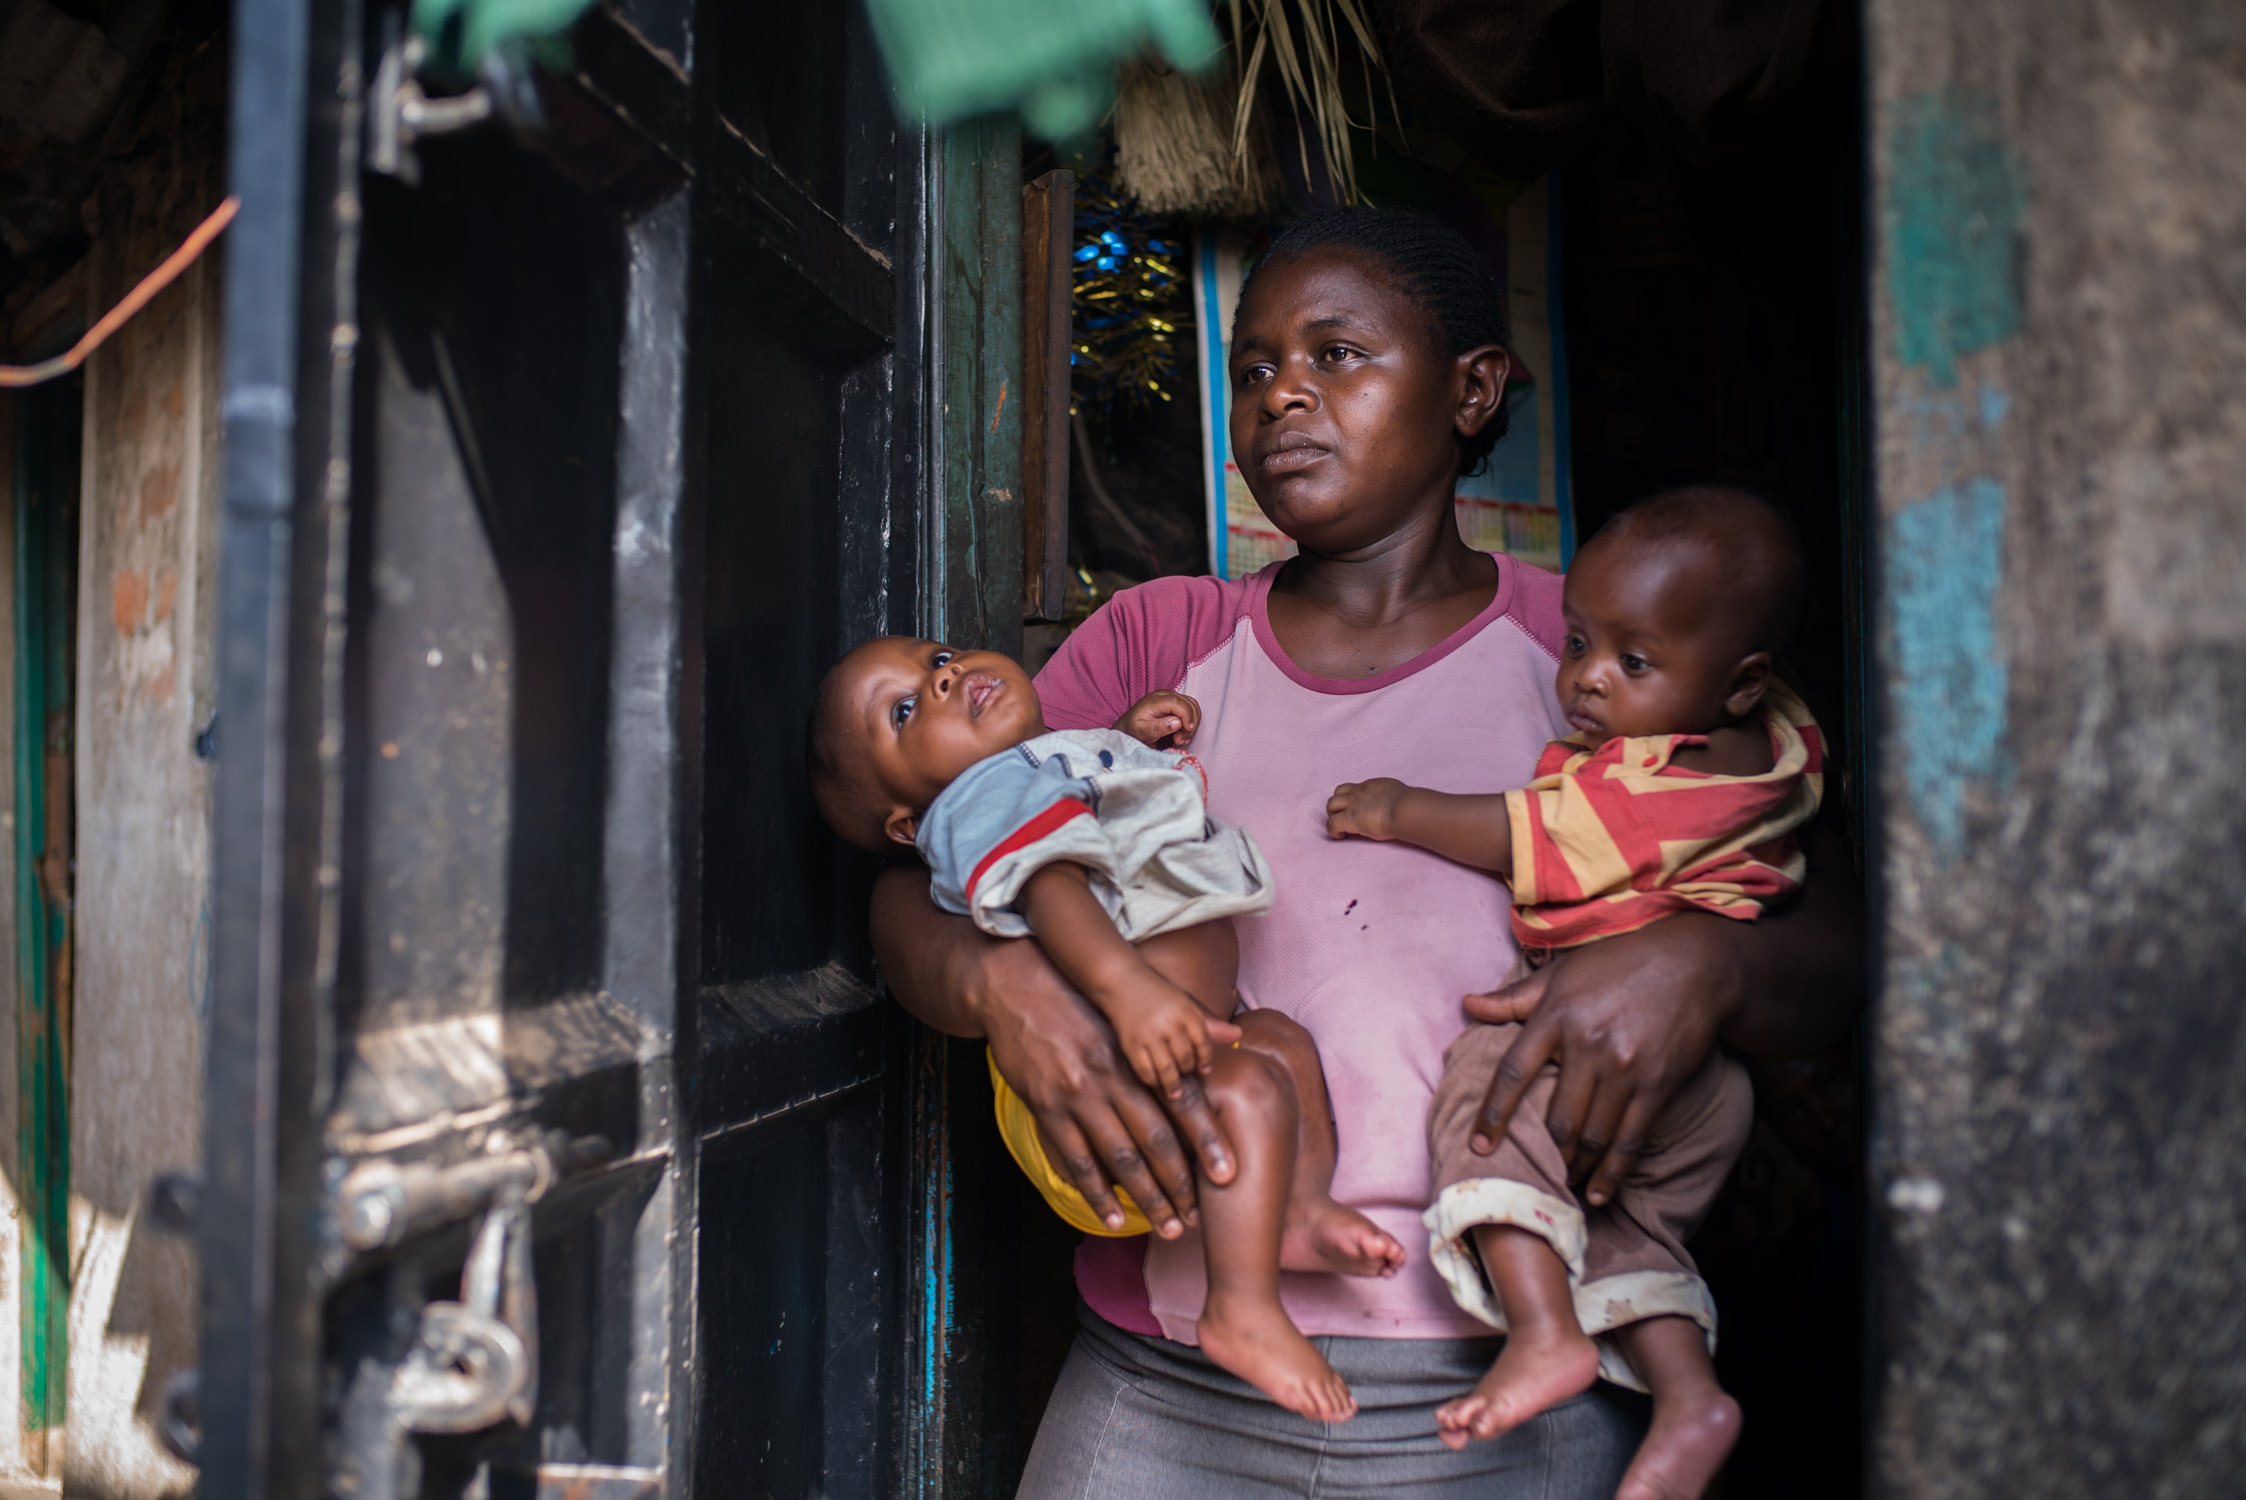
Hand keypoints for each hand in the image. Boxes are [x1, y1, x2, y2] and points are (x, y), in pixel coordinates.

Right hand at [971, 931, 1239, 1236]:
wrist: (1015, 986)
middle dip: (1180, 1183)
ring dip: (1147, 1197)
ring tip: (1170, 1227)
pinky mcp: (1046, 1107)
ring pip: (1119, 1157)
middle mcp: (1111, 1076)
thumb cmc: (1080, 999)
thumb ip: (1184, 1027)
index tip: (1229, 1174)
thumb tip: (1236, 1033)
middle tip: (1200, 1217)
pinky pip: (1075, 1159)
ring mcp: (1077, 1094)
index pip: (1181, 1102)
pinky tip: (1114, 1219)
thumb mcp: (1130, 1009)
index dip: (1207, 1140)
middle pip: (1155, 1139)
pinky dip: (1096, 1194)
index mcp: (1137, 1052)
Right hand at [1105, 971, 1228, 1098]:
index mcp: (1186, 1012)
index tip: (1204, 1069)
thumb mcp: (1186, 1004)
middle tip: (1186, 1075)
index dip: (1205, 1060)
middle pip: (1185, 1059)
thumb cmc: (1159, 996)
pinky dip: (1152, 1080)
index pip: (1204, 1044)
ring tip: (1176, 1092)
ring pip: (1167, 1070)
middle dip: (1187, 1070)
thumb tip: (1238, 1036)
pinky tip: (1156, 1082)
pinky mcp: (1130, 1044)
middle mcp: (1169, 1024)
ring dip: (1172, 1084)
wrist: (1122, 981)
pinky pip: (1145, 1071)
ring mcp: (1148, 1035)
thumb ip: (1211, 1023)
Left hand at [1116, 690, 1200, 749]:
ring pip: (1193, 707)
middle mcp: (1165, 696)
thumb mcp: (1141, 732)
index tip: (1186, 732)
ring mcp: (1171, 699)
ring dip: (1191, 725)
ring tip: (1180, 739)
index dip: (1187, 716)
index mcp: (1155, 700)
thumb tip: (1177, 722)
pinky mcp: (1175, 705)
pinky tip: (1181, 735)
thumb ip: (1157, 727)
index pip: (1178, 703)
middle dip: (1189, 724)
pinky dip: (1190, 724)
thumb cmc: (1132, 731)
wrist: (1126, 729)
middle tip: (1179, 740)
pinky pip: (1191, 711)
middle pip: (1189, 704)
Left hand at [1327, 778, 1409, 840]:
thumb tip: (1399, 802)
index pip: (1354, 788)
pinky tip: (1341, 835)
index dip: (1352, 798)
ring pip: (1330, 805)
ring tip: (1342, 826)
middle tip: (1347, 817)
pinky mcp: (1348, 818)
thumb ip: (1393, 796)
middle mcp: (1358, 792)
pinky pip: (1331, 823)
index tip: (1359, 809)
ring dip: (1333, 815)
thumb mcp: (1398, 793)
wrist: (1403, 809)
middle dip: (1339, 805)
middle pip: (1338, 793)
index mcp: (1371, 786)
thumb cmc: (1408, 804)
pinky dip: (1333, 830)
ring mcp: (1352, 804)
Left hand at [1464, 916, 1745, 1206]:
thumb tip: (1466, 1005)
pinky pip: (1629, 1139)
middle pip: (1556, 1118)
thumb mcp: (1563, 972)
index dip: (1492, 1114)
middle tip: (1529, 1177)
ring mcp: (1625, 1069)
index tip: (1478, 1147)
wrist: (1694, 964)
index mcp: (1557, 1015)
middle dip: (1542, 1154)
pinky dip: (1612, 1172)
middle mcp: (1588, 1045)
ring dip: (1574, 1168)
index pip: (1513, 1072)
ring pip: (1591, 1135)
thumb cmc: (1620, 963)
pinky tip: (1598, 1193)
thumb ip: (1514, 998)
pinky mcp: (1657, 1086)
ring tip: (1560, 1186)